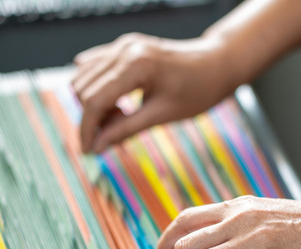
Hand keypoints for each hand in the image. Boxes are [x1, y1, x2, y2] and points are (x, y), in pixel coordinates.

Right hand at [72, 32, 236, 152]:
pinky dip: (97, 87)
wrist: (217, 64)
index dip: (87, 129)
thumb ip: (125, 129)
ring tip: (120, 118)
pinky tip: (117, 103)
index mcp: (136, 66)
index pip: (94, 100)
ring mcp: (123, 45)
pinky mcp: (125, 46)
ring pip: (84, 77)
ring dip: (93, 103)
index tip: (87, 151)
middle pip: (84, 89)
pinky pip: (94, 66)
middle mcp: (124, 50)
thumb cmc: (197, 90)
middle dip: (91, 117)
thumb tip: (96, 147)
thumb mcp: (162, 115)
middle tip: (112, 135)